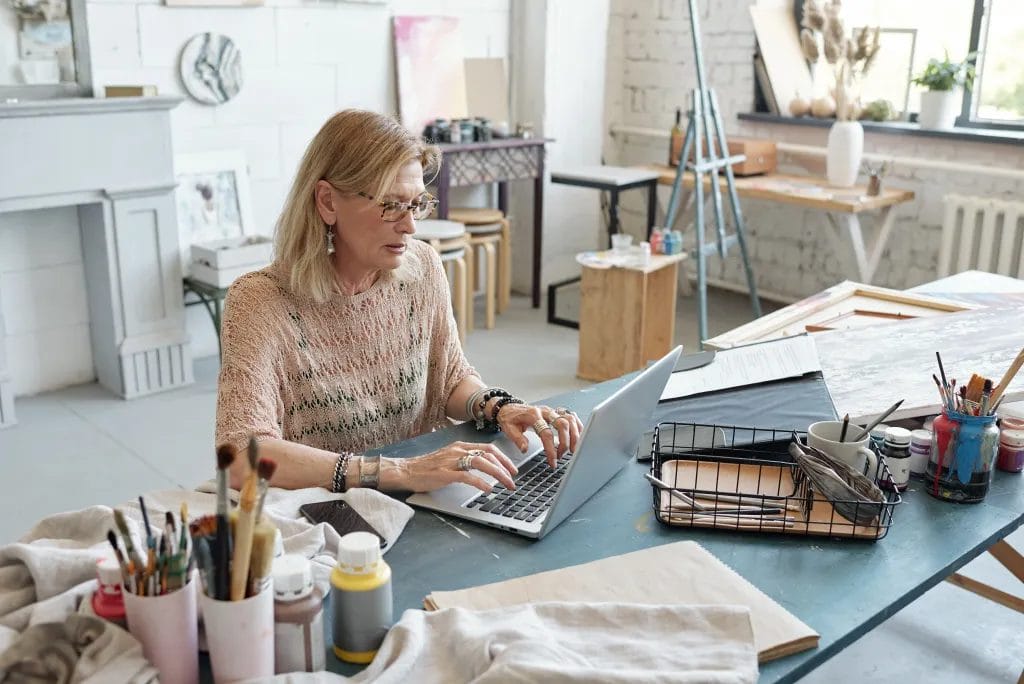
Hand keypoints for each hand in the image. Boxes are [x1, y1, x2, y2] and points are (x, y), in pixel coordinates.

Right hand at [387, 441, 517, 492]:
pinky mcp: (445, 473)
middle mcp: (458, 450)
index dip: (504, 458)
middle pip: (488, 454)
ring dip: (497, 474)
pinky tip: (488, 489)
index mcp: (460, 446)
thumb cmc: (427, 467)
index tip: (513, 469)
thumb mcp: (450, 459)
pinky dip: (480, 482)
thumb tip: (485, 467)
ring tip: (506, 485)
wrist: (406, 471)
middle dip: (505, 467)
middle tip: (513, 480)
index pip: (488, 448)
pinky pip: (467, 476)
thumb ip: (465, 460)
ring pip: (481, 463)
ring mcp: (451, 461)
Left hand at [496, 403, 583, 467]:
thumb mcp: (508, 429)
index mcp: (533, 415)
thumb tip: (525, 449)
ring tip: (573, 449)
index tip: (553, 461)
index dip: (551, 449)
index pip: (546, 433)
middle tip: (562, 456)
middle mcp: (545, 411)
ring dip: (575, 435)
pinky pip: (571, 416)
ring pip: (569, 419)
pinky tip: (578, 436)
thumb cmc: (510, 418)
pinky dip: (577, 426)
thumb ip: (517, 439)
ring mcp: (552, 411)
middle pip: (562, 424)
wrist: (508, 407)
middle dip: (565, 442)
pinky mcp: (555, 412)